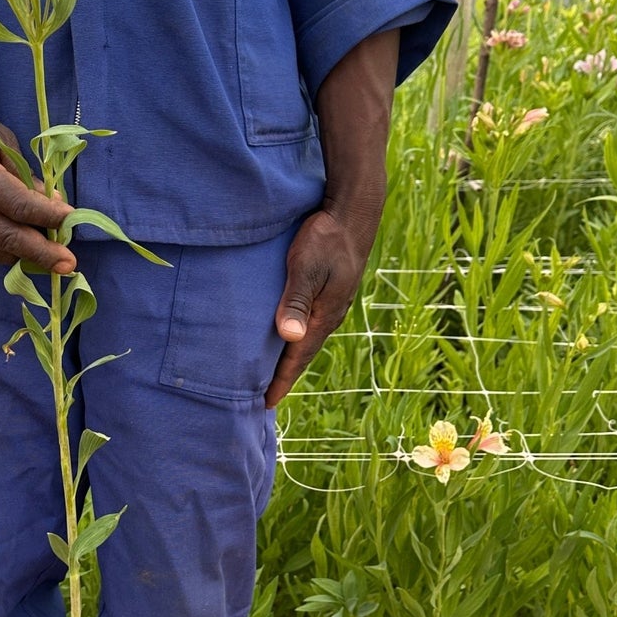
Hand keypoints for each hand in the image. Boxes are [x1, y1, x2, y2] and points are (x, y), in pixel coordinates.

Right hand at [0, 0, 74, 273]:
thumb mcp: (0, 139)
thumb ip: (24, 176)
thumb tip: (52, 204)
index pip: (18, 207)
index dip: (49, 218)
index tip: (72, 221)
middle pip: (6, 237)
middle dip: (41, 253)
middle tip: (69, 264)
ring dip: (22, 257)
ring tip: (49, 261)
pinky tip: (19, 252)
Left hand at [264, 199, 379, 408]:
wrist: (353, 213)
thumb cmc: (325, 237)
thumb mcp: (305, 266)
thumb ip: (296, 300)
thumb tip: (290, 337)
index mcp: (324, 316)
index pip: (298, 358)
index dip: (281, 381)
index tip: (265, 403)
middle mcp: (329, 316)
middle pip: (303, 355)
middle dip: (284, 377)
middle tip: (263, 399)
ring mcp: (331, 305)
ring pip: (306, 340)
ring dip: (290, 359)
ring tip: (271, 375)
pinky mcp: (329, 293)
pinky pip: (309, 325)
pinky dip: (295, 339)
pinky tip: (286, 339)